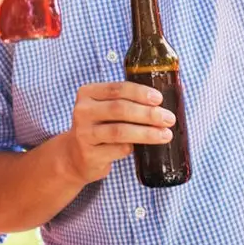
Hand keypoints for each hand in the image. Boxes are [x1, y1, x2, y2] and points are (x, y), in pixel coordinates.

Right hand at [59, 81, 174, 184]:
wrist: (75, 156)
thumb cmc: (99, 127)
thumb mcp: (104, 108)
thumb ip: (125, 101)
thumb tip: (161, 103)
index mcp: (87, 93)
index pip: (117, 88)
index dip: (140, 93)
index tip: (159, 99)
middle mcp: (82, 111)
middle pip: (120, 109)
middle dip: (148, 113)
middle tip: (168, 118)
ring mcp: (83, 134)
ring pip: (120, 131)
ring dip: (146, 133)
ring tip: (165, 135)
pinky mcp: (89, 154)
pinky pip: (118, 150)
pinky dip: (134, 148)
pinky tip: (143, 148)